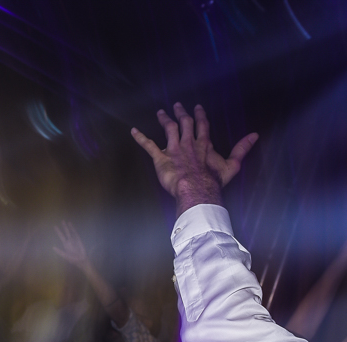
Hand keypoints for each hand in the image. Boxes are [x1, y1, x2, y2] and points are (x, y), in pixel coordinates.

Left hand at [52, 221, 90, 269]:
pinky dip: (73, 229)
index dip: (58, 231)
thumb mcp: (65, 256)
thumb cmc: (73, 259)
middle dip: (63, 227)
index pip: (61, 236)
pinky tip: (71, 225)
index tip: (55, 226)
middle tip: (62, 221)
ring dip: (68, 227)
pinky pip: (75, 233)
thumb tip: (53, 247)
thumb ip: (59, 252)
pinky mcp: (78, 240)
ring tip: (66, 221)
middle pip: (65, 233)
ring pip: (70, 232)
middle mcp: (69, 241)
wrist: (81, 260)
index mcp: (65, 245)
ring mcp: (74, 240)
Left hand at [131, 103, 257, 211]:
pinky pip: (149, 146)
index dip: (199, 115)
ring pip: (168, 129)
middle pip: (185, 123)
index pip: (202, 126)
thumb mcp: (232, 164)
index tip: (197, 107)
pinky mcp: (161, 158)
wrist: (197, 189)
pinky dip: (140, 138)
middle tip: (177, 105)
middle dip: (181, 113)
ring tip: (160, 112)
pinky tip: (133, 131)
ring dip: (164, 119)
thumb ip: (242, 149)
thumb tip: (255, 135)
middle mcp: (188, 143)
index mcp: (204, 144)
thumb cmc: (214, 180)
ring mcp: (174, 149)